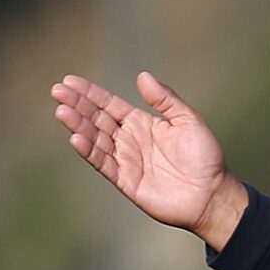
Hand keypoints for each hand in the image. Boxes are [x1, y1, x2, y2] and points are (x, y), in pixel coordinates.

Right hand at [51, 72, 249, 249]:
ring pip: (96, 140)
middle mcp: (129, 140)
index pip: (109, 105)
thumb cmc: (204, 157)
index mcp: (142, 123)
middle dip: (77, 105)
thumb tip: (142, 76)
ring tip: (62, 111)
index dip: (90, 93)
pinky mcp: (126, 181)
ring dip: (78, 126)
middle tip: (57, 91)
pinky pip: (104, 164)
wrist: (212, 194)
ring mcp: (126, 161)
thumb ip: (165, 99)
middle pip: (97, 120)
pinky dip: (89, 152)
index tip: (70, 81)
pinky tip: (76, 138)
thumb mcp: (188, 120)